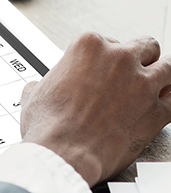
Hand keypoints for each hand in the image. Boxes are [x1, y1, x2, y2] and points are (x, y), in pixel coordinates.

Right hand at [19, 32, 170, 185]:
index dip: (106, 58)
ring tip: (156, 82)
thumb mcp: (35, 93)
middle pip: (144, 47)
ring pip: (169, 67)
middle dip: (140, 59)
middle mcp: (119, 59)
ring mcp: (142, 84)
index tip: (102, 70)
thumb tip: (40, 88)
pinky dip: (170, 101)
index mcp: (89, 46)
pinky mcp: (157, 111)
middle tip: (133, 71)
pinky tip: (164, 103)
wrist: (63, 152)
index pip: (109, 40)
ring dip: (162, 75)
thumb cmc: (49, 124)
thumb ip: (44, 83)